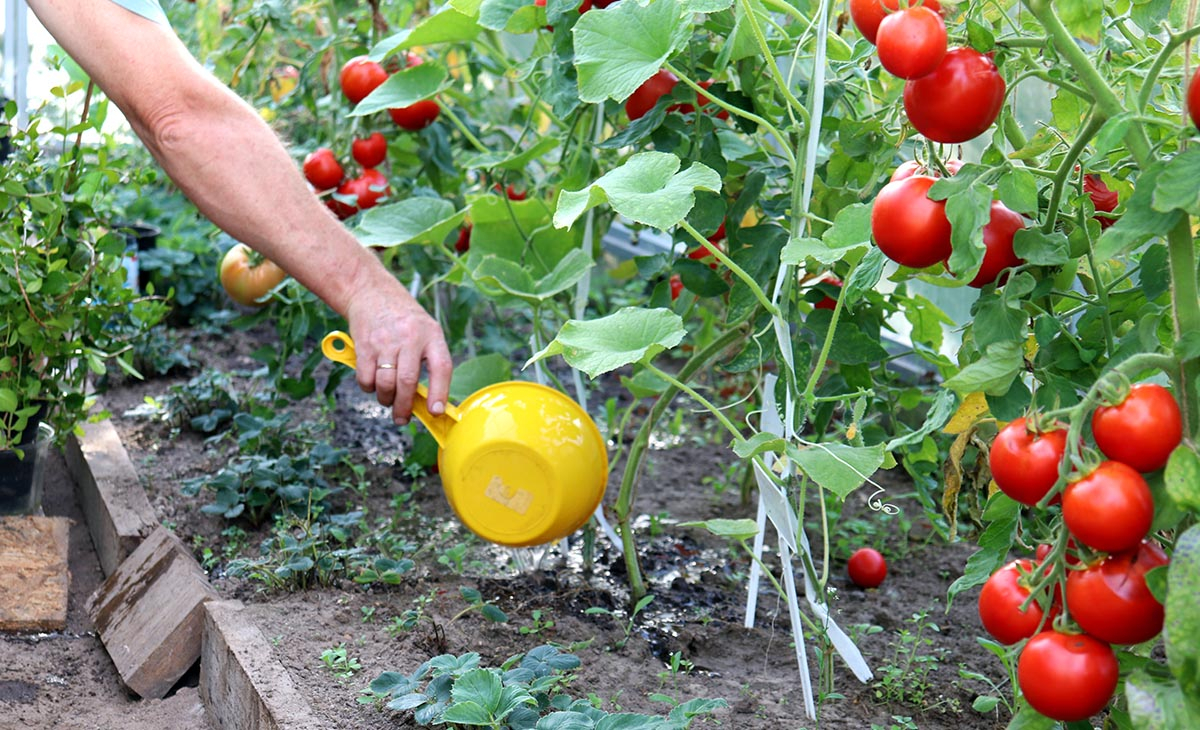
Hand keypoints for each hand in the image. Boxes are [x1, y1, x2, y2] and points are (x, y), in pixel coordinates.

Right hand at [345, 282, 450, 424]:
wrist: (371, 292)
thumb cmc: (402, 318)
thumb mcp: (424, 331)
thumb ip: (428, 361)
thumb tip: (428, 401)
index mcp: (432, 335)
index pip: (441, 367)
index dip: (439, 392)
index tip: (435, 412)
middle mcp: (410, 337)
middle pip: (407, 381)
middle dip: (404, 406)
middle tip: (402, 418)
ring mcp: (386, 341)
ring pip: (386, 384)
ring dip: (386, 399)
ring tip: (388, 399)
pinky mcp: (364, 345)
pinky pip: (366, 378)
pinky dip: (369, 388)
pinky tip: (373, 384)